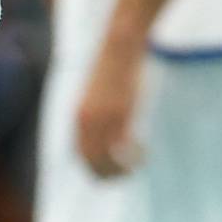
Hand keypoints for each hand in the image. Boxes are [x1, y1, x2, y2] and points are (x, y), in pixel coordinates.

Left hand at [76, 41, 143, 177]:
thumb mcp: (98, 96)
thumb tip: (105, 132)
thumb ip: (96, 114)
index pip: (80, 154)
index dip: (94, 167)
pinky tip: (143, 152)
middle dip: (109, 175)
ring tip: (137, 164)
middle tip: (128, 174)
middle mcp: (85, 120)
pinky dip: (133, 157)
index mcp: (78, 116)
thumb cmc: (114, 69)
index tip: (111, 171)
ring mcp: (102, 118)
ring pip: (107, 161)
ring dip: (122, 170)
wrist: (119, 46)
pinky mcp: (119, 114)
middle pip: (92, 163)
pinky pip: (123, 148)